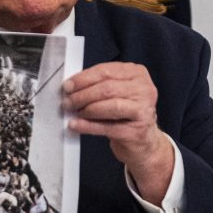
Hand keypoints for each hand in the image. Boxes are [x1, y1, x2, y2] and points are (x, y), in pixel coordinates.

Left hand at [62, 62, 173, 204]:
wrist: (144, 141)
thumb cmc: (126, 113)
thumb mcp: (117, 92)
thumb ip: (98, 85)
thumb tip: (72, 86)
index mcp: (137, 73)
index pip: (106, 71)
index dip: (83, 78)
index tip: (68, 85)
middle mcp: (144, 89)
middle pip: (107, 88)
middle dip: (82, 95)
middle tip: (68, 101)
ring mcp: (143, 110)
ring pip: (110, 106)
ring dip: (86, 109)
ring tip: (73, 112)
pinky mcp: (137, 131)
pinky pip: (108, 127)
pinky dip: (88, 126)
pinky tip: (76, 125)